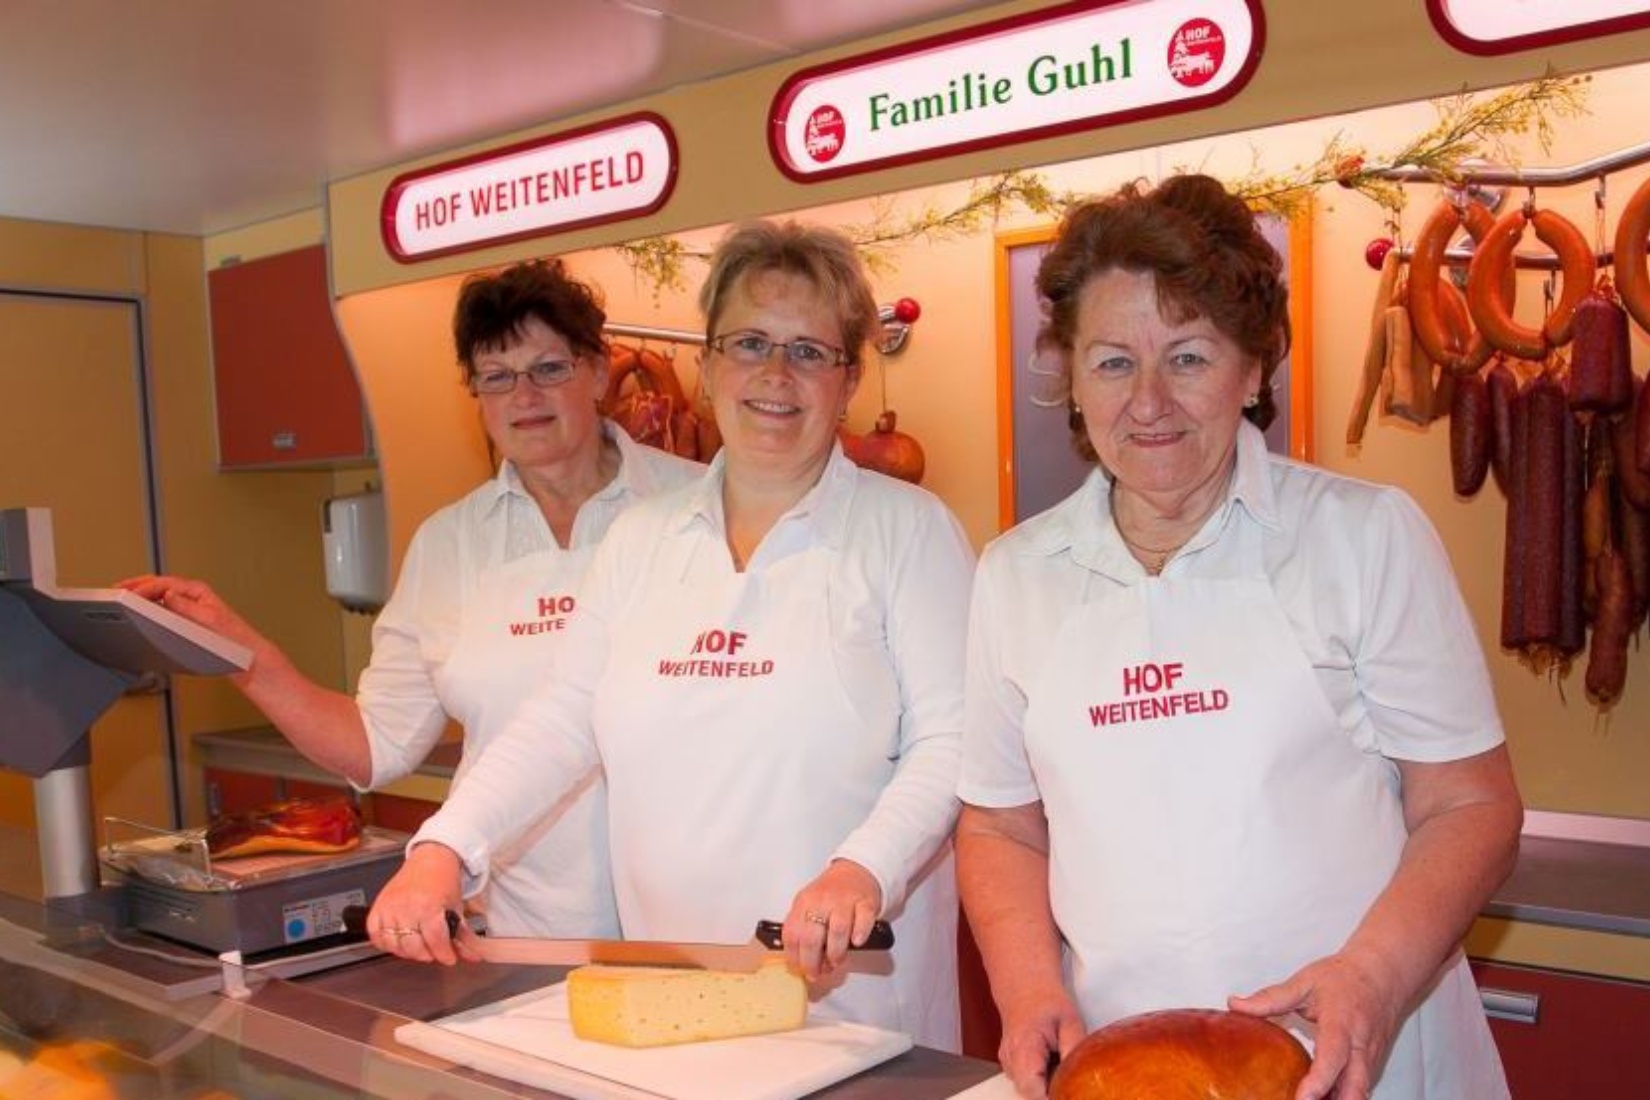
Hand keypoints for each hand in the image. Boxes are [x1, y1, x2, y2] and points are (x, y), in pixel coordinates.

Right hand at [118, 575, 264, 653]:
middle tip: (117, 589)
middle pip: (160, 585)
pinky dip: (149, 609)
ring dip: (141, 595)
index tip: (128, 594)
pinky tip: (139, 614)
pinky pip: (163, 610)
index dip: (145, 587)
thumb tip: (167, 594)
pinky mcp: (186, 621)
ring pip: (160, 596)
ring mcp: (189, 609)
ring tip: (123, 598)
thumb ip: (187, 607)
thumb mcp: (209, 620)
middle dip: (138, 585)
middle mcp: (194, 597)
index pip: (165, 583)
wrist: (243, 658)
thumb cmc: (233, 640)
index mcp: (199, 592)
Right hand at [365, 843, 475, 965]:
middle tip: (435, 951)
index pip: (434, 941)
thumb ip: (462, 935)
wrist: (430, 858)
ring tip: (420, 946)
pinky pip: (376, 935)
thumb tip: (472, 955)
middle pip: (414, 947)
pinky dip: (386, 943)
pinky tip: (399, 940)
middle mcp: (406, 907)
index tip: (449, 958)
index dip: (443, 954)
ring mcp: (389, 907)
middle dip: (428, 954)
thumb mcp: (456, 907)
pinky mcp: (378, 907)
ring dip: (408, 951)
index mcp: (428, 905)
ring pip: (394, 945)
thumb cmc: (443, 880)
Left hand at [782, 859, 881, 981]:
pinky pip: (862, 920)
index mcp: (803, 902)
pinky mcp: (865, 902)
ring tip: (836, 960)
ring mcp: (844, 900)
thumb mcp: (808, 906)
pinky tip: (856, 942)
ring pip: (837, 931)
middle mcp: (821, 901)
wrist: (855, 872)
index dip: (795, 958)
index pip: (792, 934)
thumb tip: (798, 962)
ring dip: (835, 953)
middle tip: (817, 972)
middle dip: (813, 962)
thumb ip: (802, 930)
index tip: (800, 969)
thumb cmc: (830, 894)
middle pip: (811, 937)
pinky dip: (859, 934)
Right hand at [996, 989, 1085, 1099]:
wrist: (1025, 986)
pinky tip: (1049, 1062)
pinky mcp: (1010, 1064)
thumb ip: (1075, 1050)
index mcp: (1024, 1048)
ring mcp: (1007, 1063)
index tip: (1068, 1091)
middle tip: (1067, 1074)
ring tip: (1057, 1062)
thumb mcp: (1070, 1022)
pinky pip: (1025, 1081)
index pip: (1032, 1091)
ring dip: (1044, 1085)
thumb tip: (1082, 1076)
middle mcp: (1010, 1059)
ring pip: (1026, 1089)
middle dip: (1050, 1091)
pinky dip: (1039, 1078)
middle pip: (1029, 1093)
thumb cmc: (1046, 1001)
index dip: (1051, 1097)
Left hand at [1229, 951, 1404, 1099]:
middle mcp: (1360, 1045)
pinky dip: (1344, 1097)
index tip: (1302, 1098)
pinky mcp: (1372, 1064)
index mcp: (1341, 1023)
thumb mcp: (1305, 981)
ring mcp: (1370, 1057)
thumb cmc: (1346, 977)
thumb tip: (1236, 1005)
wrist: (1384, 972)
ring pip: (1360, 1092)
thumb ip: (1270, 997)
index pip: (1333, 1058)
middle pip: (1355, 1087)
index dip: (1318, 1081)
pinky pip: (1360, 1087)